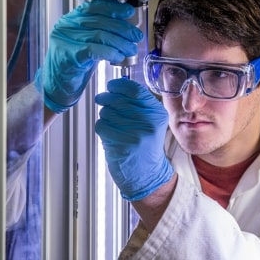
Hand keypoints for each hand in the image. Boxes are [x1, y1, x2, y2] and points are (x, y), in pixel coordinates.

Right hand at [35, 0, 143, 112]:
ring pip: (100, 35)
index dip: (114, 7)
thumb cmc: (76, 62)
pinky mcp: (68, 55)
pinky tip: (118, 57)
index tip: (129, 11)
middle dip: (123, 29)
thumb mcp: (89, 41)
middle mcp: (66, 26)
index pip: (95, 6)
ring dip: (121, 43)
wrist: (58, 84)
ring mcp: (65, 39)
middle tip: (136, 36)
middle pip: (101, 21)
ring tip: (131, 49)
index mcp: (72, 18)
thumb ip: (103, 31)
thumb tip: (127, 25)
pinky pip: (94, 49)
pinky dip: (110, 52)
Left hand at [95, 78, 173, 200]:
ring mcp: (136, 133)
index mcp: (157, 113)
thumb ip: (139, 104)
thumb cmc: (145, 146)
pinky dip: (102, 128)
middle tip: (102, 100)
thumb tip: (117, 87)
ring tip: (113, 124)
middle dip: (106, 98)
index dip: (119, 85)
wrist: (147, 173)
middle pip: (118, 99)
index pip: (135, 90)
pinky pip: (102, 125)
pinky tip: (110, 134)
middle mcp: (149, 122)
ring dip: (105, 115)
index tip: (111, 86)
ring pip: (107, 112)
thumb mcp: (152, 122)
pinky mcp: (122, 144)